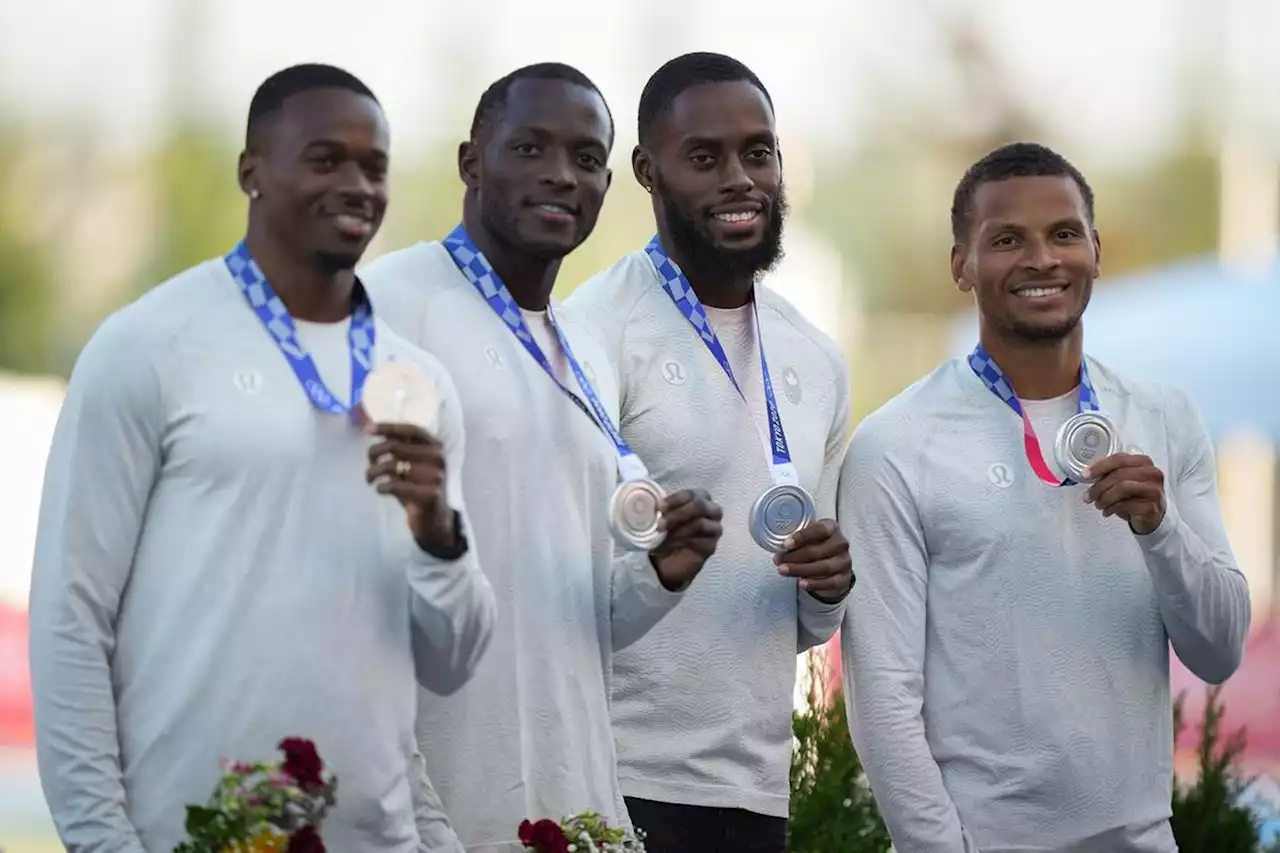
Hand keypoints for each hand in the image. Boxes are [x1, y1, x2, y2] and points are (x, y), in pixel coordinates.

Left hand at [366, 423, 456, 553]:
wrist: (435, 518)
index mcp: (436, 446)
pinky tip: (380, 489)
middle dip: (374, 453)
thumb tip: (372, 427)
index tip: (368, 430)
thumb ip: (399, 446)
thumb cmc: (419, 487)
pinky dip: (381, 487)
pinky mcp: (429, 494)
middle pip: (394, 446)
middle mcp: (438, 458)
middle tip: (369, 463)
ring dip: (373, 472)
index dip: (388, 427)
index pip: (410, 430)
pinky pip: (394, 485)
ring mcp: (435, 476)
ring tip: (370, 479)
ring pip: (390, 465)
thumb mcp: (411, 463)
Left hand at [647, 489, 722, 590]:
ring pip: (700, 524)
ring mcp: (715, 529)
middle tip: (661, 523)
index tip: (659, 508)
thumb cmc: (669, 531)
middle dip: (678, 514)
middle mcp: (712, 511)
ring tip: (663, 536)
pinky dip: (681, 542)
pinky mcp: (712, 546)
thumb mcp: (664, 516)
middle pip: (700, 506)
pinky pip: (699, 541)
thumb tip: (654, 503)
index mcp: (701, 498)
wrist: (670, 558)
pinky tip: (671, 544)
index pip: (691, 494)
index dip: (674, 500)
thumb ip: (664, 508)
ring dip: (678, 530)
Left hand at [775, 518, 852, 602]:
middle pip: (817, 551)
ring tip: (783, 570)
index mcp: (832, 528)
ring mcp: (844, 562)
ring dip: (800, 570)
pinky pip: (829, 583)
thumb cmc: (817, 546)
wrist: (833, 566)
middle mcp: (841, 543)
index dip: (802, 536)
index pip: (820, 529)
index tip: (786, 544)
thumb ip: (798, 537)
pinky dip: (814, 584)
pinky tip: (801, 583)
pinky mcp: (844, 578)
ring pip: (823, 568)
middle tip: (778, 560)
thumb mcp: (810, 537)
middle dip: (794, 557)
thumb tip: (779, 544)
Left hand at [1083, 453, 1165, 534]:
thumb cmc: (1135, 495)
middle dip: (1099, 486)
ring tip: (1098, 504)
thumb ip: (1109, 472)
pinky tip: (1107, 511)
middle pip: (1119, 475)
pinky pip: (1125, 504)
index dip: (1100, 466)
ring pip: (1122, 488)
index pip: (1119, 459)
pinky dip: (1111, 508)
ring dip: (1104, 498)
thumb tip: (1088, 472)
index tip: (1085, 475)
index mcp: (1144, 462)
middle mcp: (1152, 474)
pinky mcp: (1151, 506)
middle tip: (1088, 496)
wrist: (1151, 517)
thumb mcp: (1122, 480)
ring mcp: (1154, 490)